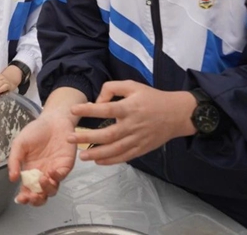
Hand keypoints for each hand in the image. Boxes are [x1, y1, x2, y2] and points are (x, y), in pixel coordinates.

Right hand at [8, 113, 77, 205]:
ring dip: (46, 189)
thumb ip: (14, 161)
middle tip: (32, 196)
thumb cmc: (36, 131)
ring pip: (52, 190)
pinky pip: (61, 177)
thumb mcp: (19, 144)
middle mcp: (42, 174)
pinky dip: (56, 177)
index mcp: (30, 171)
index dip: (24, 197)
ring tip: (41, 180)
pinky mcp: (65, 165)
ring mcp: (54, 171)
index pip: (27, 190)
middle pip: (41, 195)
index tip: (20, 198)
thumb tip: (12, 179)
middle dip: (36, 200)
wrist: (53, 119)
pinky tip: (50, 171)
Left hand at [69, 81, 196, 165]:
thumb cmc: (151, 98)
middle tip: (70, 138)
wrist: (177, 114)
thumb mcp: (132, 86)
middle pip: (107, 134)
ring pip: (114, 150)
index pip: (105, 110)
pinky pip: (124, 157)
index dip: (88, 110)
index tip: (73, 110)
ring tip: (81, 156)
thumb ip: (112, 89)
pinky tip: (98, 161)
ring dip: (96, 154)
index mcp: (129, 108)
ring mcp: (137, 139)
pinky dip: (111, 161)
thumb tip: (97, 102)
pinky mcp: (142, 149)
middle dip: (86, 137)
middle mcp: (132, 125)